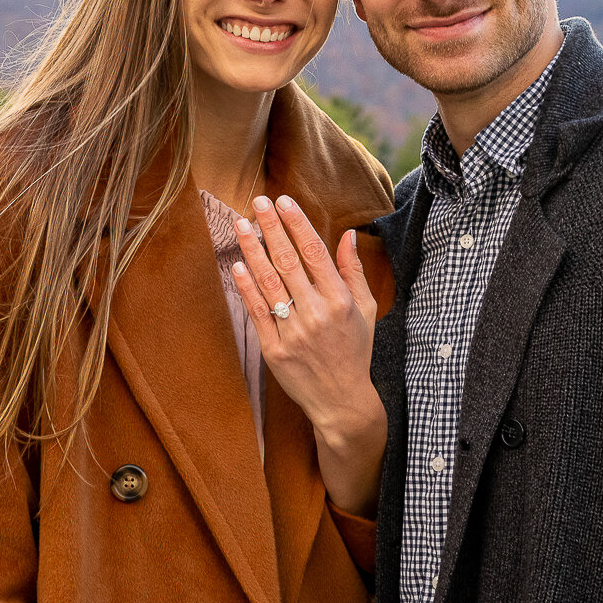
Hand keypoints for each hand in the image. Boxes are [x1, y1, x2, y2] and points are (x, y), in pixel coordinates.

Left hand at [232, 195, 385, 516]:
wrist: (341, 402)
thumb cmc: (355, 351)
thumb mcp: (365, 310)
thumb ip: (354, 271)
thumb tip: (347, 235)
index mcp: (341, 301)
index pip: (314, 253)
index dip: (297, 224)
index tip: (283, 201)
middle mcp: (317, 313)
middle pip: (288, 261)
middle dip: (271, 228)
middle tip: (257, 201)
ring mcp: (293, 332)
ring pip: (268, 282)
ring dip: (253, 250)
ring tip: (241, 224)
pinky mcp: (274, 350)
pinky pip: (257, 312)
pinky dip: (246, 287)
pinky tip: (237, 264)